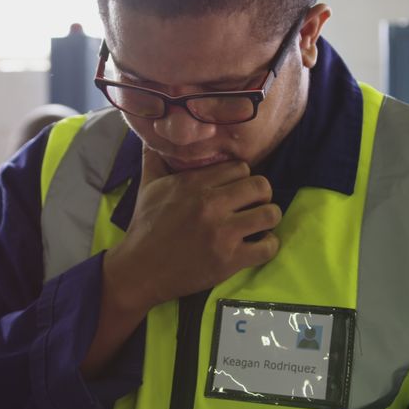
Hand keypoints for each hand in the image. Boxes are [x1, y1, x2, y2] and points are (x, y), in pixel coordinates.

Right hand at [104, 146, 281, 314]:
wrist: (139, 270)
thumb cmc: (144, 227)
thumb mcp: (147, 186)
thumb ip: (153, 158)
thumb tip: (150, 137)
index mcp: (194, 183)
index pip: (240, 168)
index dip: (242, 177)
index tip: (237, 189)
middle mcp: (211, 204)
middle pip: (260, 186)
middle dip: (261, 194)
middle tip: (253, 204)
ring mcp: (222, 233)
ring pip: (269, 213)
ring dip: (269, 217)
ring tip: (260, 223)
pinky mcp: (229, 260)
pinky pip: (267, 247)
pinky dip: (268, 245)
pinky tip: (258, 245)